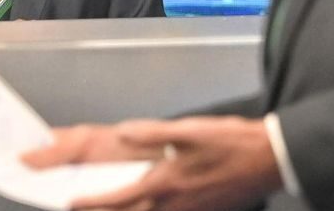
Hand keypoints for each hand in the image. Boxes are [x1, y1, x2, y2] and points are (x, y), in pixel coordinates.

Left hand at [23, 115, 282, 210]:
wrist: (268, 159)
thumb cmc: (230, 142)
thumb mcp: (191, 130)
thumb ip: (153, 132)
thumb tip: (123, 133)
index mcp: (165, 181)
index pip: (116, 198)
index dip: (89, 201)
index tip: (66, 201)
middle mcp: (170, 203)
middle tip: (74, 205)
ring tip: (96, 206)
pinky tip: (140, 206)